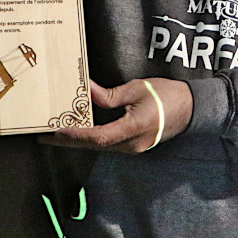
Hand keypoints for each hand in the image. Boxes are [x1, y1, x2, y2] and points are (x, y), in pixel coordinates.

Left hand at [46, 78, 192, 152]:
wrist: (192, 108)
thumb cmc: (168, 95)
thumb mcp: (137, 89)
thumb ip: (110, 95)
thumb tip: (87, 91)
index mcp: (134, 129)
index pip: (97, 136)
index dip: (75, 134)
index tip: (56, 130)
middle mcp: (132, 144)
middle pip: (94, 145)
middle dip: (68, 140)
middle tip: (44, 135)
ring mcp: (134, 148)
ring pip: (100, 146)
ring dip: (78, 140)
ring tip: (57, 133)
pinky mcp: (135, 145)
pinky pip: (108, 144)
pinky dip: (91, 138)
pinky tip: (80, 132)